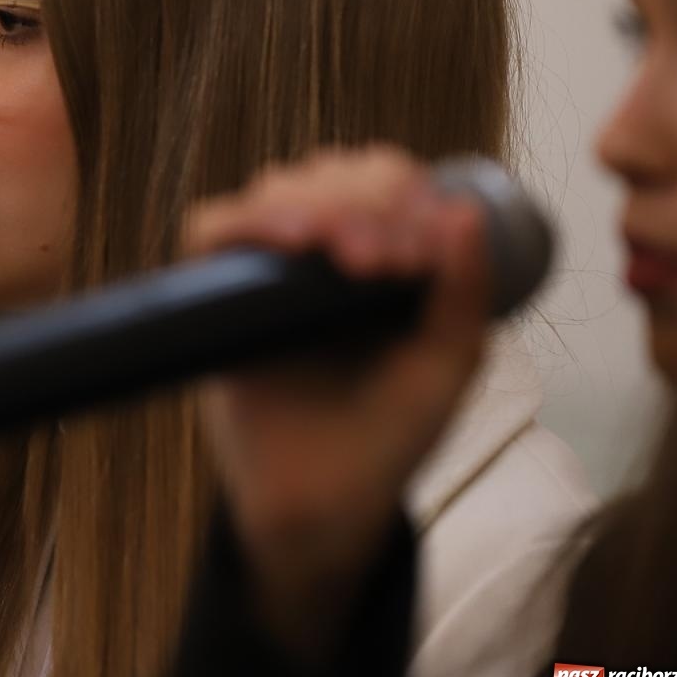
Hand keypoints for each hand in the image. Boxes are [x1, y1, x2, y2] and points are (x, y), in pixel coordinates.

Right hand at [182, 146, 490, 660]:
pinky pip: (212, 227)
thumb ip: (463, 292)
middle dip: (364, 199)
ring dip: (317, 204)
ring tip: (346, 254)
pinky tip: (291, 243)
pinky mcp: (213, 293)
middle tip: (383, 260)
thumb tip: (464, 209)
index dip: (404, 196)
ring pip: (277, 188)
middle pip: (332, 172)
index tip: (418, 251)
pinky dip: (247, 221)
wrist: (322, 505)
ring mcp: (264, 269)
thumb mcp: (447, 364)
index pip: (385, 182)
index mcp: (379, 256)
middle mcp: (319, 252)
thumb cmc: (386, 435)